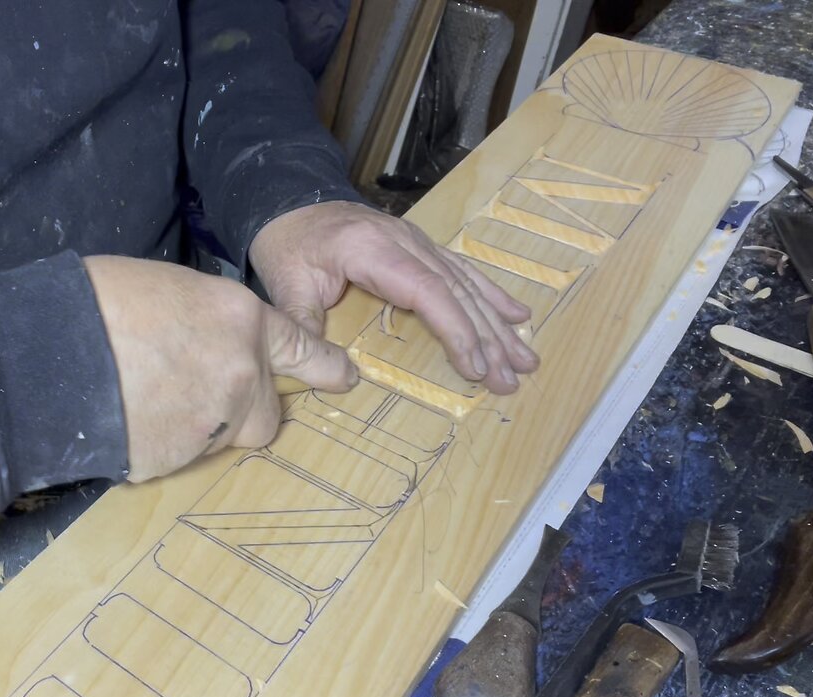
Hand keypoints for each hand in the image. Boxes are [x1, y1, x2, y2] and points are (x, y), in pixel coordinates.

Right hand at [85, 255, 357, 481]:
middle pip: (266, 414)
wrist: (52, 352)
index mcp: (240, 318)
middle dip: (240, 413)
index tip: (346, 378)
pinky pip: (180, 457)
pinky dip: (158, 446)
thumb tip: (204, 342)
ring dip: (195, 430)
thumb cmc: (99, 303)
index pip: (301, 347)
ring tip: (141, 400)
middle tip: (191, 396)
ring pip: (222, 439)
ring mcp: (215, 420)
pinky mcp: (182, 459)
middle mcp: (243, 371)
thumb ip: (205, 321)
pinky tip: (126, 419)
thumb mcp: (167, 290)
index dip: (325, 367)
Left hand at [248, 201, 538, 394]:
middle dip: (488, 338)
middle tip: (511, 378)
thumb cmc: (288, 243)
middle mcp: (406, 242)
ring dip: (498, 324)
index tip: (476, 366)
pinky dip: (492, 295)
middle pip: (457, 291)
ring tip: (526, 359)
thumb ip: (303, 325)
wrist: (289, 202)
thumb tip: (327, 373)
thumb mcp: (286, 283)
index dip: (456, 329)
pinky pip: (463, 272)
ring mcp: (417, 242)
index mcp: (374, 249)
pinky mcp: (421, 248)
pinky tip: (517, 316)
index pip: (427, 291)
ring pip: (467, 284)